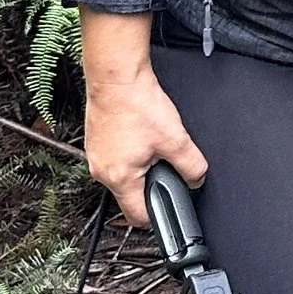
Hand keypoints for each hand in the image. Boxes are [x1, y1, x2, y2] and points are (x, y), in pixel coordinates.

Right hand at [79, 8, 205, 227]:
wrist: (116, 77)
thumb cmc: (138, 105)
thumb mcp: (176, 139)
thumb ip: (192, 166)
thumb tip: (197, 180)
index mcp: (119, 178)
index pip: (138, 216)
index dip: (158, 214)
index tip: (169, 206)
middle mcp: (101, 171)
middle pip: (130, 196)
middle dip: (151, 186)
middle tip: (166, 166)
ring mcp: (95, 156)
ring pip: (123, 176)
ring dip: (140, 168)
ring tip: (152, 146)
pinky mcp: (95, 142)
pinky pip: (115, 158)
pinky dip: (130, 153)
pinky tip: (140, 136)